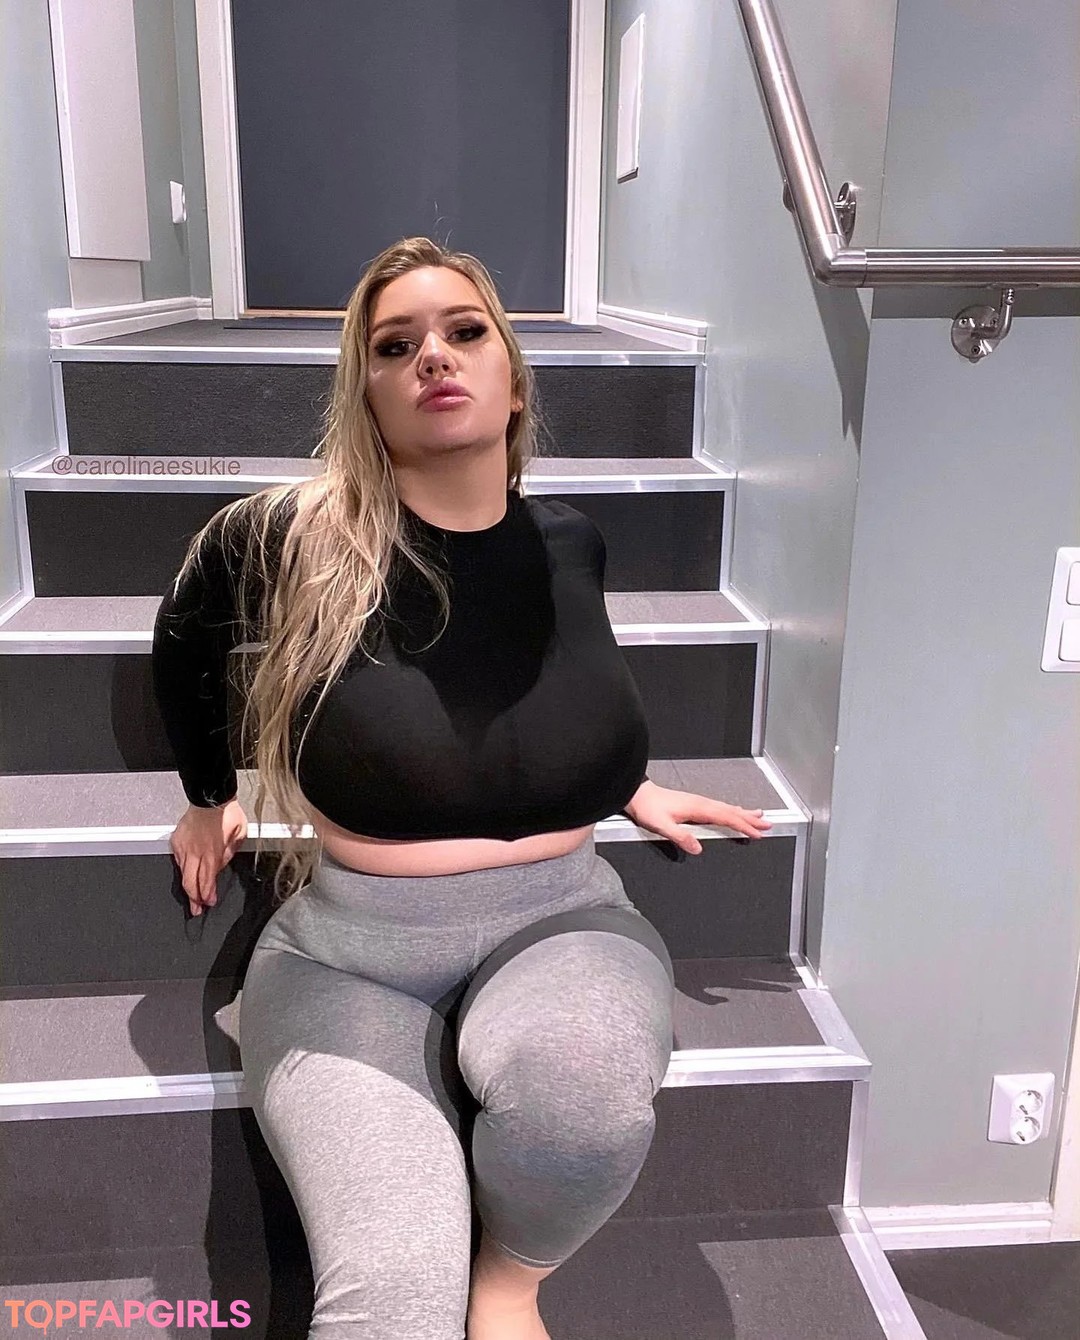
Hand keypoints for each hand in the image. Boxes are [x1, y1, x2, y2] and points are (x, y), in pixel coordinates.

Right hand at [169, 799, 247, 915]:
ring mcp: (183, 847)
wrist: (210, 797)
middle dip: (194, 899)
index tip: (209, 902)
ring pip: (182, 874)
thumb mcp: (239, 836)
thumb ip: (228, 855)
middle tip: (196, 909)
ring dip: (188, 886)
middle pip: (190, 884)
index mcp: (212, 853)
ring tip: (191, 897)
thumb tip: (220, 867)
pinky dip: (182, 870)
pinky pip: (178, 861)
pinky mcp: (176, 841)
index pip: (207, 882)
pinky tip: (187, 875)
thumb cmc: (227, 814)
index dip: (207, 896)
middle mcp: (195, 853)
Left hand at [623, 781, 771, 853]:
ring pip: (727, 808)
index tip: (758, 832)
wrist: (638, 795)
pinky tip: (734, 810)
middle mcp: (701, 803)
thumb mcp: (661, 825)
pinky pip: (720, 807)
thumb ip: (680, 836)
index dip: (743, 826)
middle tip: (769, 824)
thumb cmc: (648, 808)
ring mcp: (699, 802)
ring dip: (744, 813)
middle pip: (732, 811)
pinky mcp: (694, 804)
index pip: (726, 818)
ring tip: (760, 815)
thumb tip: (698, 848)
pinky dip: (732, 810)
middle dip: (751, 819)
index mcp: (698, 808)